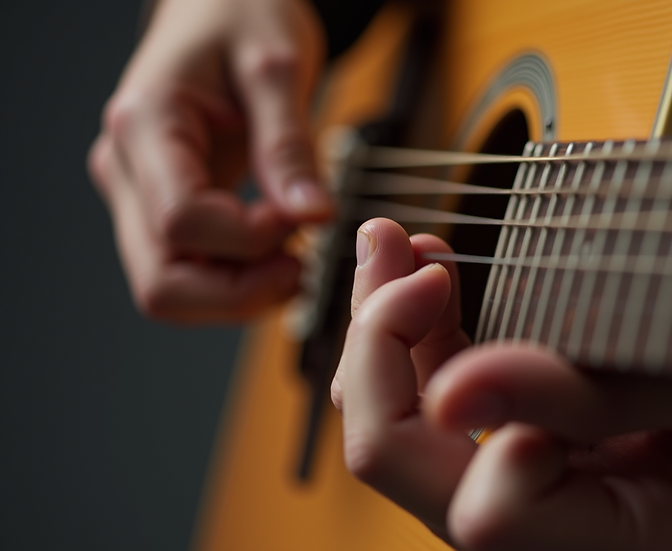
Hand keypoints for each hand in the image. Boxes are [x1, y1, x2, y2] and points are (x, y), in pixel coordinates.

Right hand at [88, 0, 328, 322]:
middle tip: (299, 265)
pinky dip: (235, 280)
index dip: (249, 239)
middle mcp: (127, 171)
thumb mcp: (278, 66)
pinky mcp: (160, 210)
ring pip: (169, 291)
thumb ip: (291, 146)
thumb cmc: (242, 17)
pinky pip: (188, 273)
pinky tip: (276, 251)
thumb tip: (313, 217)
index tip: (300, 218)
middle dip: (238, 292)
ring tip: (291, 256)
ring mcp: (138, 196)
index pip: (182, 222)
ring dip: (237, 294)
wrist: (218, 5)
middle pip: (161, 283)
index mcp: (145, 125)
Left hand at [335, 218, 671, 550]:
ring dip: (383, 333)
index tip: (486, 300)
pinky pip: (426, 404)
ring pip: (397, 430)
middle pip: (404, 467)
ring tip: (398, 246)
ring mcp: (516, 496)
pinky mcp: (506, 452)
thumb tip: (457, 389)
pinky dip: (412, 336)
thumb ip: (600, 397)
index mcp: (616, 544)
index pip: (492, 516)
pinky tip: (427, 272)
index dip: (484, 411)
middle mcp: (545, 537)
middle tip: (404, 253)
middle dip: (379, 352)